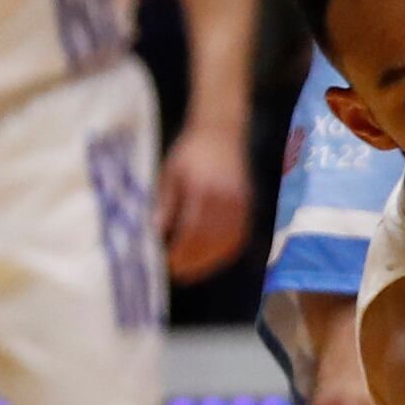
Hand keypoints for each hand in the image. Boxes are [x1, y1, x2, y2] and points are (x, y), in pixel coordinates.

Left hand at [156, 126, 251, 283]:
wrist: (222, 130)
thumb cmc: (191, 151)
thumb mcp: (170, 174)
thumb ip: (166, 204)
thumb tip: (156, 233)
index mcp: (204, 190)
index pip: (193, 231)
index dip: (181, 251)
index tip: (168, 264)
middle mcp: (226, 200)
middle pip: (211, 241)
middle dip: (195, 261)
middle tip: (178, 274)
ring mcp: (241, 204)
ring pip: (227, 242)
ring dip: (211, 260)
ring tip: (194, 270)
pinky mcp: (248, 206)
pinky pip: (239, 236)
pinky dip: (226, 250)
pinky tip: (213, 257)